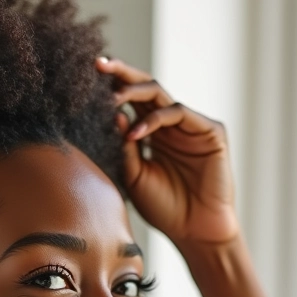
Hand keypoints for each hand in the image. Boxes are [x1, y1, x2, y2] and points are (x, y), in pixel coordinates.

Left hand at [96, 56, 239, 245]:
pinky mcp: (210, 131)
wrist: (194, 231)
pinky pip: (179, 113)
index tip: (86, 77)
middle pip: (145, 89)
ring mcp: (191, 126)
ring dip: (134, 93)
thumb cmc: (165, 209)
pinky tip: (135, 133)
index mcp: (153, 133)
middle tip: (99, 65)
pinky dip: (155, 120)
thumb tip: (114, 115)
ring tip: (111, 100)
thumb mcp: (135, 177)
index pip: (131, 102)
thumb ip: (125, 148)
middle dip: (122, 74)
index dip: (112, 88)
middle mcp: (171, 125)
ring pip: (161, 95)